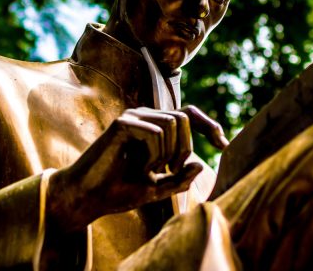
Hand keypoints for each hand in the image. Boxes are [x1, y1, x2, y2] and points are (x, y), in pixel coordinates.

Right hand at [47, 105, 226, 230]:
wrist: (89, 198)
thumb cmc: (119, 192)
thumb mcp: (157, 187)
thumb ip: (180, 178)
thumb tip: (203, 164)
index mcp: (154, 128)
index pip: (189, 115)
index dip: (209, 126)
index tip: (223, 145)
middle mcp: (144, 117)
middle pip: (184, 118)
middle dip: (185, 147)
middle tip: (172, 170)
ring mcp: (133, 117)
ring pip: (172, 123)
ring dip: (168, 152)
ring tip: (150, 170)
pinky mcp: (123, 123)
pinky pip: (155, 132)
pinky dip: (153, 154)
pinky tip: (139, 168)